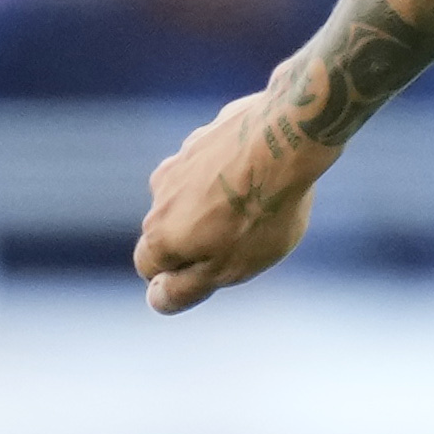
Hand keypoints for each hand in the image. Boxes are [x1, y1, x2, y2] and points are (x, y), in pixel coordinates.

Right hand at [137, 82, 325, 312]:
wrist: (285, 140)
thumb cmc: (260, 212)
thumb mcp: (228, 268)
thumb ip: (188, 288)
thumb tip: (156, 298)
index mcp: (160, 233)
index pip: (147, 266)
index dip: (176, 275)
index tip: (213, 271)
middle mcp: (159, 194)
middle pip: (168, 228)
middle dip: (196, 239)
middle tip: (243, 240)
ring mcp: (181, 159)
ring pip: (189, 193)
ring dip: (211, 203)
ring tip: (256, 204)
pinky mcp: (206, 135)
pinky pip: (211, 165)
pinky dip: (227, 175)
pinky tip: (260, 175)